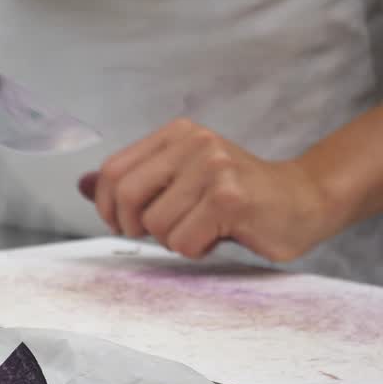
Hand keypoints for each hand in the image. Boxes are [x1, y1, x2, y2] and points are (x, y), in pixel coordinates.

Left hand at [79, 119, 347, 262]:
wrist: (303, 200)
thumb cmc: (236, 196)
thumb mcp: (180, 180)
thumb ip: (133, 181)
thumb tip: (80, 184)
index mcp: (177, 134)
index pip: (112, 171)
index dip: (106, 206)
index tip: (122, 224)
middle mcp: (194, 143)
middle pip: (125, 195)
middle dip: (133, 226)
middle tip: (157, 233)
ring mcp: (214, 168)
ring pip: (155, 225)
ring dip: (171, 240)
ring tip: (200, 228)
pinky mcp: (229, 198)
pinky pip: (182, 241)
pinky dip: (194, 249)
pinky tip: (218, 235)